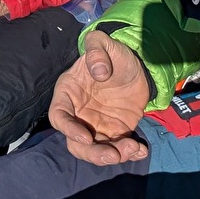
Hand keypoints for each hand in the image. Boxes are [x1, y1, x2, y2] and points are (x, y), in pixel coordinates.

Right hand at [48, 30, 151, 164]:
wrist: (136, 65)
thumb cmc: (114, 53)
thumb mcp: (104, 43)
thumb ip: (97, 50)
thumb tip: (99, 72)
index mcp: (69, 92)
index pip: (58, 116)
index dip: (68, 129)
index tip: (87, 137)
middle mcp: (79, 113)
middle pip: (75, 143)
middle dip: (93, 153)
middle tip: (113, 155)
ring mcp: (97, 125)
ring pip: (96, 151)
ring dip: (113, 155)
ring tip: (133, 147)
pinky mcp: (115, 132)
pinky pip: (118, 149)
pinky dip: (129, 154)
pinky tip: (141, 150)